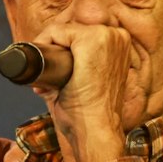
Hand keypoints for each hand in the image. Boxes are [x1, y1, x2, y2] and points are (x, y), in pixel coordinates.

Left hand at [33, 22, 134, 161]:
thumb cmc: (92, 116)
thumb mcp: (88, 86)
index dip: (61, 49)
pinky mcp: (92, 39)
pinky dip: (44, 42)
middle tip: (44, 74)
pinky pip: (57, 31)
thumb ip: (73, 73)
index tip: (50, 70)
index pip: (81, 34)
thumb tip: (44, 74)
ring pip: (63, 30)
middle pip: (71, 30)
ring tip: (45, 73)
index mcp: (119, 46)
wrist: (97, 131)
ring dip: (48, 46)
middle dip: (53, 48)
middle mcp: (117, 36)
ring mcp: (107, 36)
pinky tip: (43, 60)